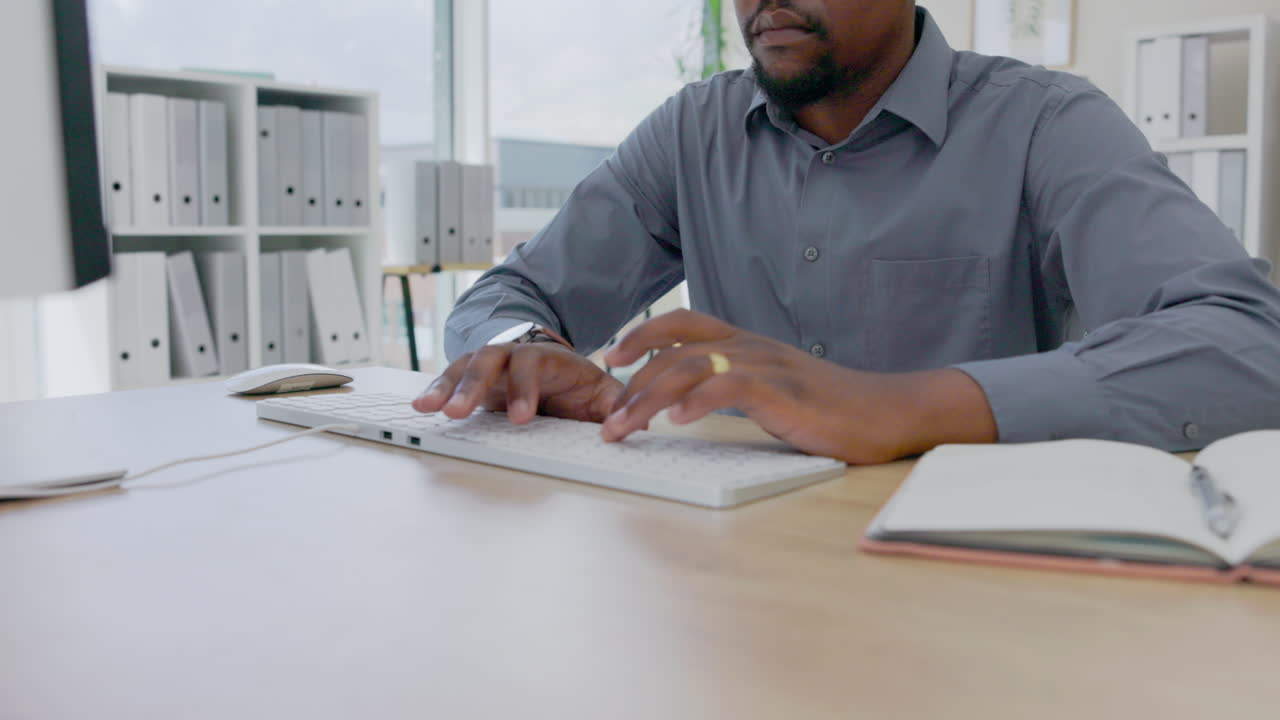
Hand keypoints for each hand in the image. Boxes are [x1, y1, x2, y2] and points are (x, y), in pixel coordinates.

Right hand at [413, 341, 623, 423]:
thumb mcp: (602, 393)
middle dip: (474, 385)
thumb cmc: (578, 384)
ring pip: (465, 366)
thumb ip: (616, 406)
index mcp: (548, 358)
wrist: (555, 366)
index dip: (525, 388)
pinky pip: (451, 379)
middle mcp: (514, 355)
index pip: (533, 364)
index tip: (522, 418)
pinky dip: (436, 391)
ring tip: (429, 407)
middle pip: (491, 359)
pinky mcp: (473, 379)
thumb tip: (633, 421)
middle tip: (459, 412)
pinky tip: (421, 405)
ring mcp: (491, 365)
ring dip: (447, 386)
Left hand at [600, 310, 996, 463]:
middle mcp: (751, 346)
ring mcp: (768, 366)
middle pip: (675, 347)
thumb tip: (687, 404)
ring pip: (692, 368)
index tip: (609, 360)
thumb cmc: (830, 407)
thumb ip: (734, 387)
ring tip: (625, 427)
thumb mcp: (773, 389)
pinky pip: (731, 386)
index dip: (642, 335)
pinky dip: (698, 402)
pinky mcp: (784, 392)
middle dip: (632, 381)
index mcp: (747, 344)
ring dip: (649, 399)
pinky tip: (676, 422)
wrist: (888, 411)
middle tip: (606, 417)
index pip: (683, 324)